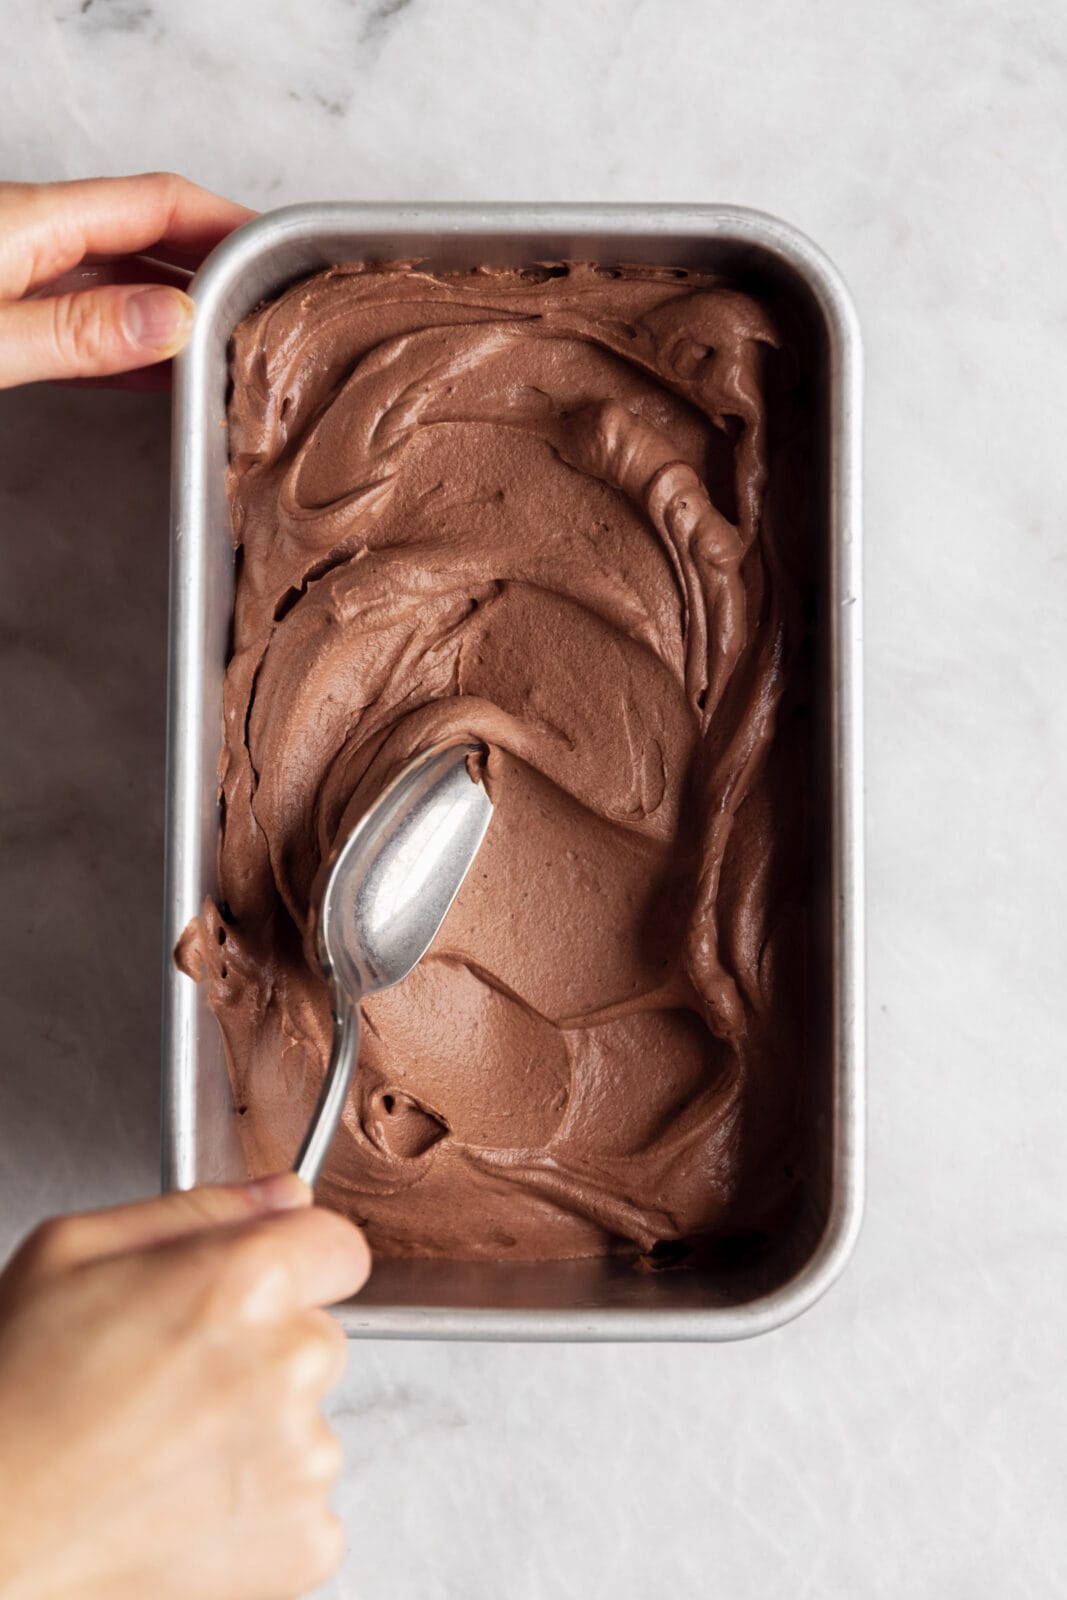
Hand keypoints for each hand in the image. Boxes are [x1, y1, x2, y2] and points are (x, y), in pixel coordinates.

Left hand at [0, 173, 253, 387]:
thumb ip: (79, 329)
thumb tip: (174, 319)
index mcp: (32, 219)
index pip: (157, 204)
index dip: (227, 223)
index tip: (276, 249)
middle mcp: (30, 235)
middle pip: (148, 237)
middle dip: (214, 266)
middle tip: (268, 301)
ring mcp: (16, 273)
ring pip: (120, 282)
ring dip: (177, 311)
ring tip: (228, 341)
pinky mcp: (7, 313)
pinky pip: (85, 321)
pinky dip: (131, 345)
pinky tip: (162, 370)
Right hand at [0, 1177, 370, 1599]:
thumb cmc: (13, 1396)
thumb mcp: (73, 1253)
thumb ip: (198, 1210)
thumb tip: (283, 1196)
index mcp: (244, 1283)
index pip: (340, 1247)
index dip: (297, 1265)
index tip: (261, 1293)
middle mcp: (289, 1365)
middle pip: (319, 1336)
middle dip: (264, 1352)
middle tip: (171, 1385)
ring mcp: (303, 1459)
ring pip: (308, 1423)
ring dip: (257, 1434)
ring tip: (162, 1452)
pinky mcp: (305, 1541)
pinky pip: (305, 1504)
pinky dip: (257, 1510)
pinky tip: (181, 1502)